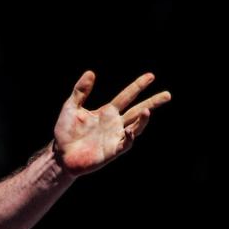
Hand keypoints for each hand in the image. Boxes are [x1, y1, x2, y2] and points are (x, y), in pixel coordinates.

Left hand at [51, 71, 170, 174]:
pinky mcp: (112, 151)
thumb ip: (80, 91)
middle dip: (153, 102)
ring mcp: (115, 137)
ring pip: (135, 127)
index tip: (151, 76)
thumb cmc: (66, 132)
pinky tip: (131, 131)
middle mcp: (115, 124)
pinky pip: (125, 144)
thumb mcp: (71, 107)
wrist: (61, 155)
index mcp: (107, 112)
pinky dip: (129, 138)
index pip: (127, 96)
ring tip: (148, 110)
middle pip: (138, 110)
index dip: (138, 86)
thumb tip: (91, 72)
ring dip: (143, 120)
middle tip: (168, 95)